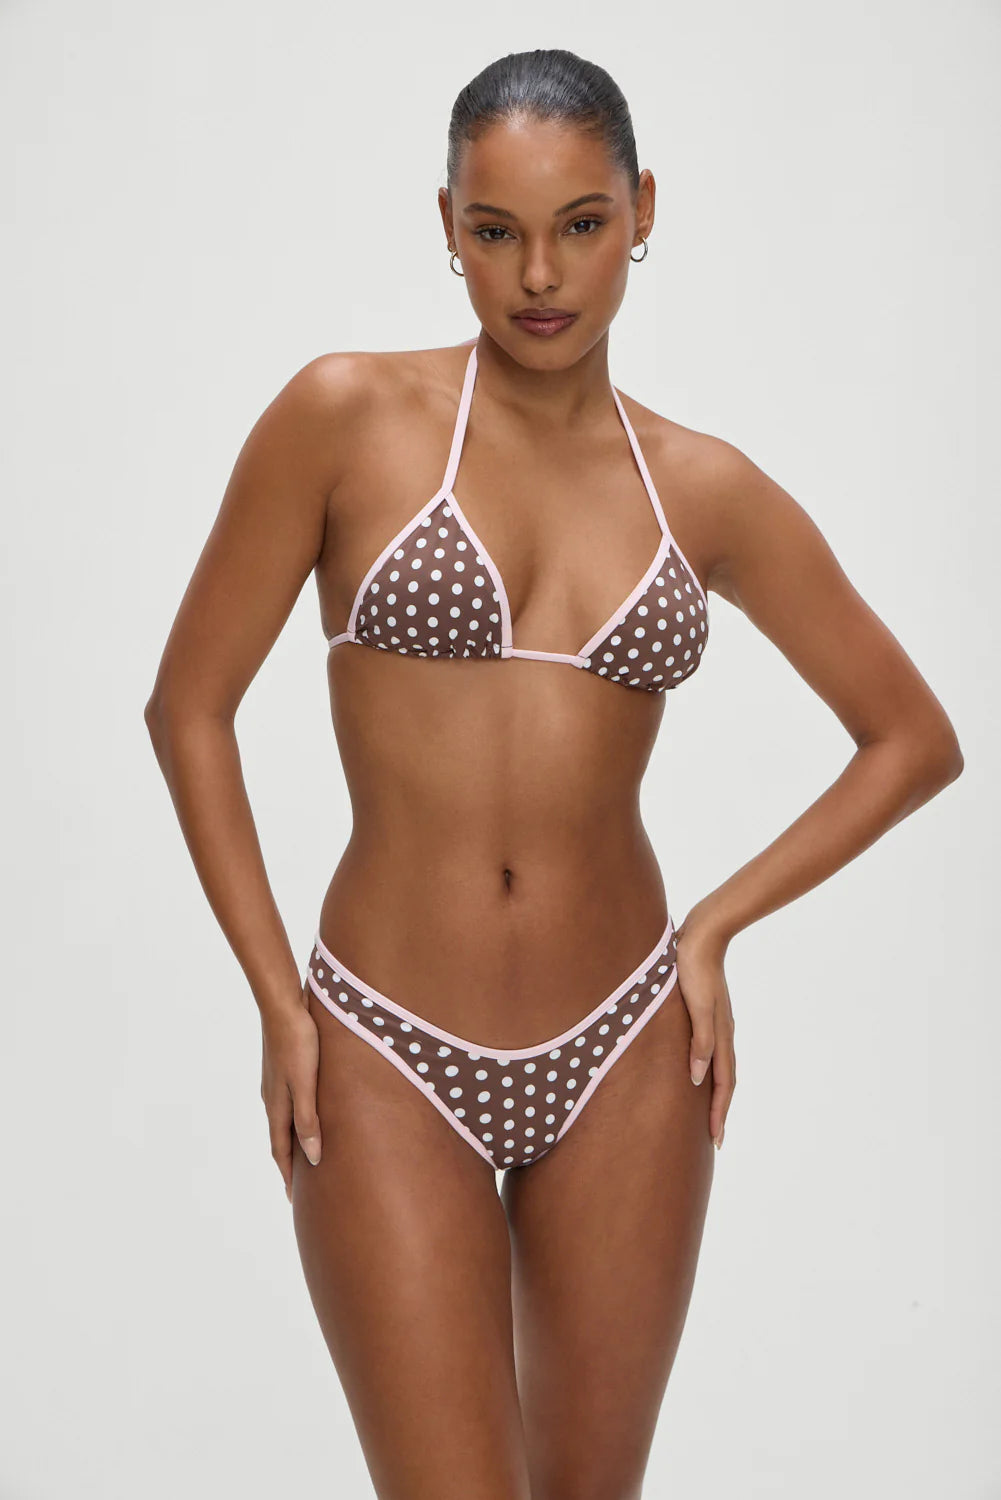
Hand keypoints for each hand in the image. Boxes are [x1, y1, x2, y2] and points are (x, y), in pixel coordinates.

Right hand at [260, 984, 321, 1201]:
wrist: (282, 1005)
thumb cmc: (298, 1043)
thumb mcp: (306, 1085)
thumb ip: (308, 1120)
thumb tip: (312, 1158)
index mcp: (277, 1106)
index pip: (281, 1151)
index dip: (288, 1176)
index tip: (294, 1200)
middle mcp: (272, 1098)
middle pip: (280, 1139)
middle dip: (289, 1164)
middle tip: (299, 1187)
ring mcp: (275, 1083)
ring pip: (284, 1121)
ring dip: (292, 1142)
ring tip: (304, 1157)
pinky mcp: (282, 1069)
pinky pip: (287, 1104)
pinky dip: (294, 1120)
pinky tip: (304, 1115)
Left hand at [673, 910, 735, 1149]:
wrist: (702, 934)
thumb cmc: (693, 968)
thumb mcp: (695, 1006)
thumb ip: (700, 1041)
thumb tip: (699, 1079)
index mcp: (721, 1035)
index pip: (723, 1085)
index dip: (718, 1114)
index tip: (715, 1141)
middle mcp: (722, 1033)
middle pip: (724, 1081)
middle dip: (719, 1111)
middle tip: (714, 1139)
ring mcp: (717, 1022)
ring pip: (719, 1066)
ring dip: (714, 1093)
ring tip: (707, 1112)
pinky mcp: (706, 1012)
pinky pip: (710, 1050)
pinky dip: (707, 1068)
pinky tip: (696, 1069)